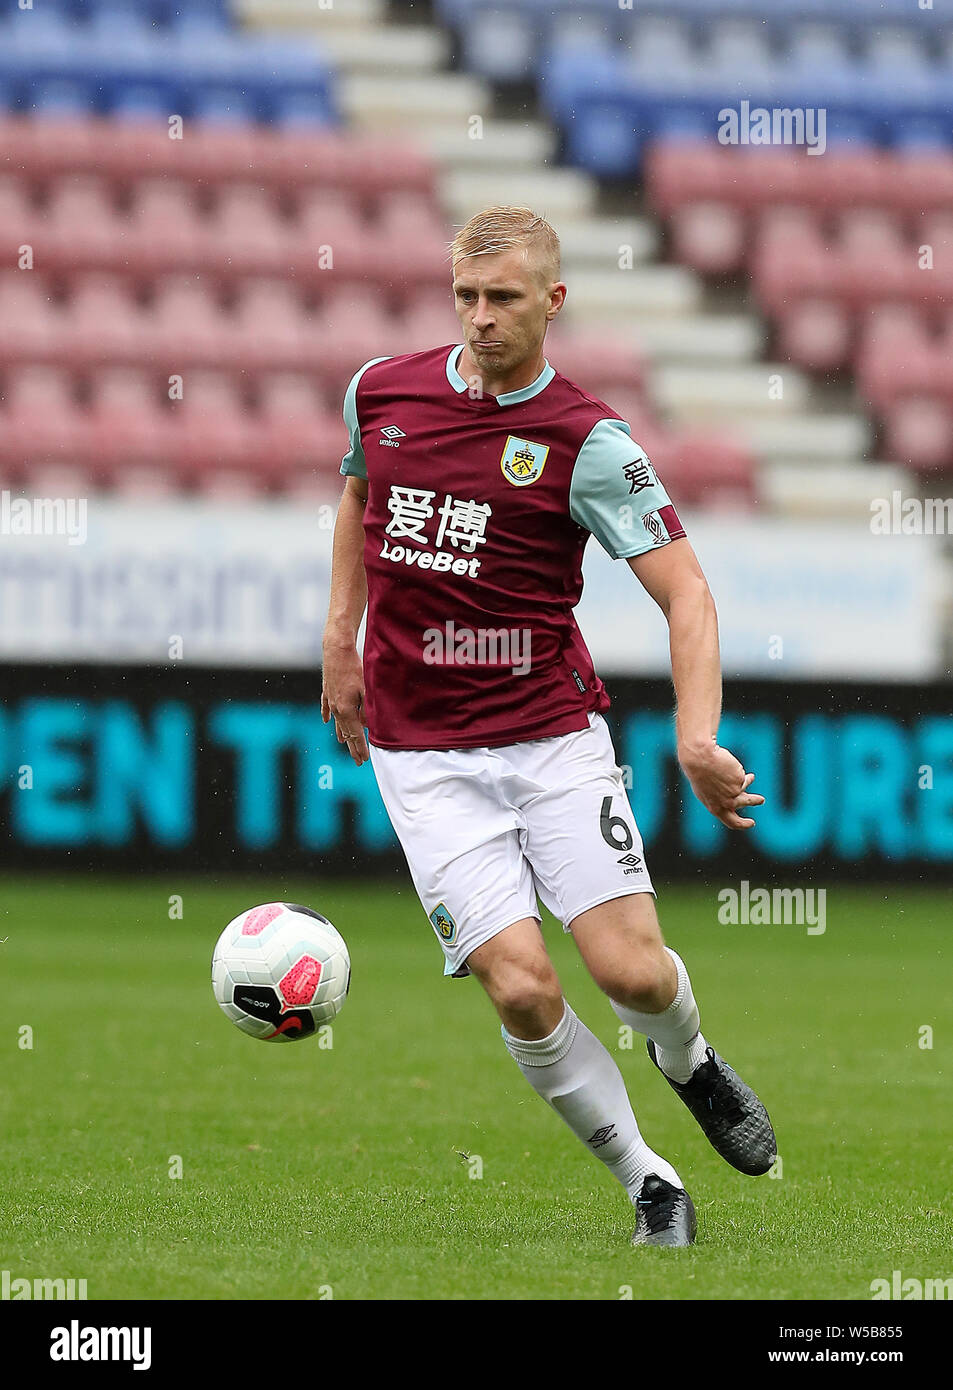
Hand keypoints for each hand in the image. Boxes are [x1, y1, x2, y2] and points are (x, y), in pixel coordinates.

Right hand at [321, 639, 368, 765]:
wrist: (337, 651)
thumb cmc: (354, 669)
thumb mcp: (366, 691)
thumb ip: (366, 710)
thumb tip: (366, 726)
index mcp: (346, 710)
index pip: (355, 734)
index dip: (360, 748)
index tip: (364, 760)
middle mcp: (336, 708)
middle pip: (345, 732)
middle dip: (352, 747)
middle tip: (357, 760)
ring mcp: (330, 700)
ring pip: (336, 721)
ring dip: (341, 733)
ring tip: (343, 744)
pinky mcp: (327, 690)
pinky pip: (326, 707)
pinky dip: (327, 716)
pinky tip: (326, 721)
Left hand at [678, 741, 763, 829]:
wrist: (700, 760)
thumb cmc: (699, 775)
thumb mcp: (707, 792)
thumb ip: (719, 798)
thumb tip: (736, 798)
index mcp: (716, 808)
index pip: (732, 822)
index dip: (743, 824)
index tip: (751, 823)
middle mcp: (727, 803)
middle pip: (744, 804)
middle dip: (754, 802)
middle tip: (761, 800)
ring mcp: (735, 792)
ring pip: (745, 787)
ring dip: (750, 782)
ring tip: (752, 777)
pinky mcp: (740, 781)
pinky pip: (743, 777)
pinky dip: (738, 772)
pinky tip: (729, 766)